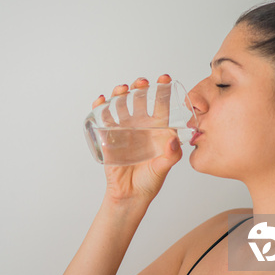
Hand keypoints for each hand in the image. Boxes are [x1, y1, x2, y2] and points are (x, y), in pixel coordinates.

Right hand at [92, 75, 182, 204]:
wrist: (129, 195)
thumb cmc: (149, 181)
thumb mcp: (164, 168)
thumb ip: (171, 155)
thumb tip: (174, 139)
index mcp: (157, 129)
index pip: (160, 105)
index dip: (162, 91)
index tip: (164, 79)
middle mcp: (141, 126)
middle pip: (139, 100)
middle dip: (140, 87)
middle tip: (141, 83)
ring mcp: (124, 129)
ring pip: (121, 105)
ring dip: (120, 94)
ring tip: (122, 89)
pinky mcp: (108, 136)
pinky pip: (104, 117)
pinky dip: (101, 106)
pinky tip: (101, 100)